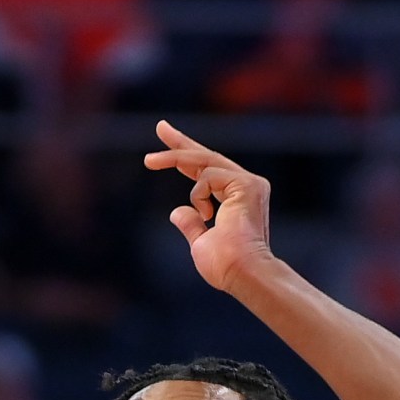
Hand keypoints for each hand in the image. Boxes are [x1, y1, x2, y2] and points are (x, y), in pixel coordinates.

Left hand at [145, 120, 282, 294]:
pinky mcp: (248, 184)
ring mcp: (250, 183)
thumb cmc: (225, 266)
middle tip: (159, 126)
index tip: (167, 139)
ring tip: (149, 161)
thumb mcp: (201, 243)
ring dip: (173, 158)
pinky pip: (208, 175)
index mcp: (237, 200)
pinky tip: (207, 214)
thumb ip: (192, 225)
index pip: (208, 171)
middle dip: (180, 143)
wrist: (244, 273)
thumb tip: (178, 212)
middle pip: (207, 157)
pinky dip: (198, 193)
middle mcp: (247, 186)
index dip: (185, 157)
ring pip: (204, 161)